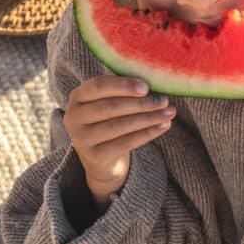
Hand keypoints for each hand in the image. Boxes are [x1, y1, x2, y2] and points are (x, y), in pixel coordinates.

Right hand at [63, 76, 175, 195]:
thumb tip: (156, 83)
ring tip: (169, 112)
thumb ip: (124, 92)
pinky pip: (125, 143)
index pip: (98, 86)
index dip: (123, 86)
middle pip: (110, 107)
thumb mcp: (111, 103)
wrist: (102, 161)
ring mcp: (81, 138)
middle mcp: (73, 117)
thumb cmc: (110, 121)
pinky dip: (147, 133)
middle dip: (141, 103)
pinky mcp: (94, 157)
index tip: (146, 87)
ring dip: (148, 118)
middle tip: (165, 100)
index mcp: (78, 96)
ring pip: (119, 125)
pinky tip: (163, 126)